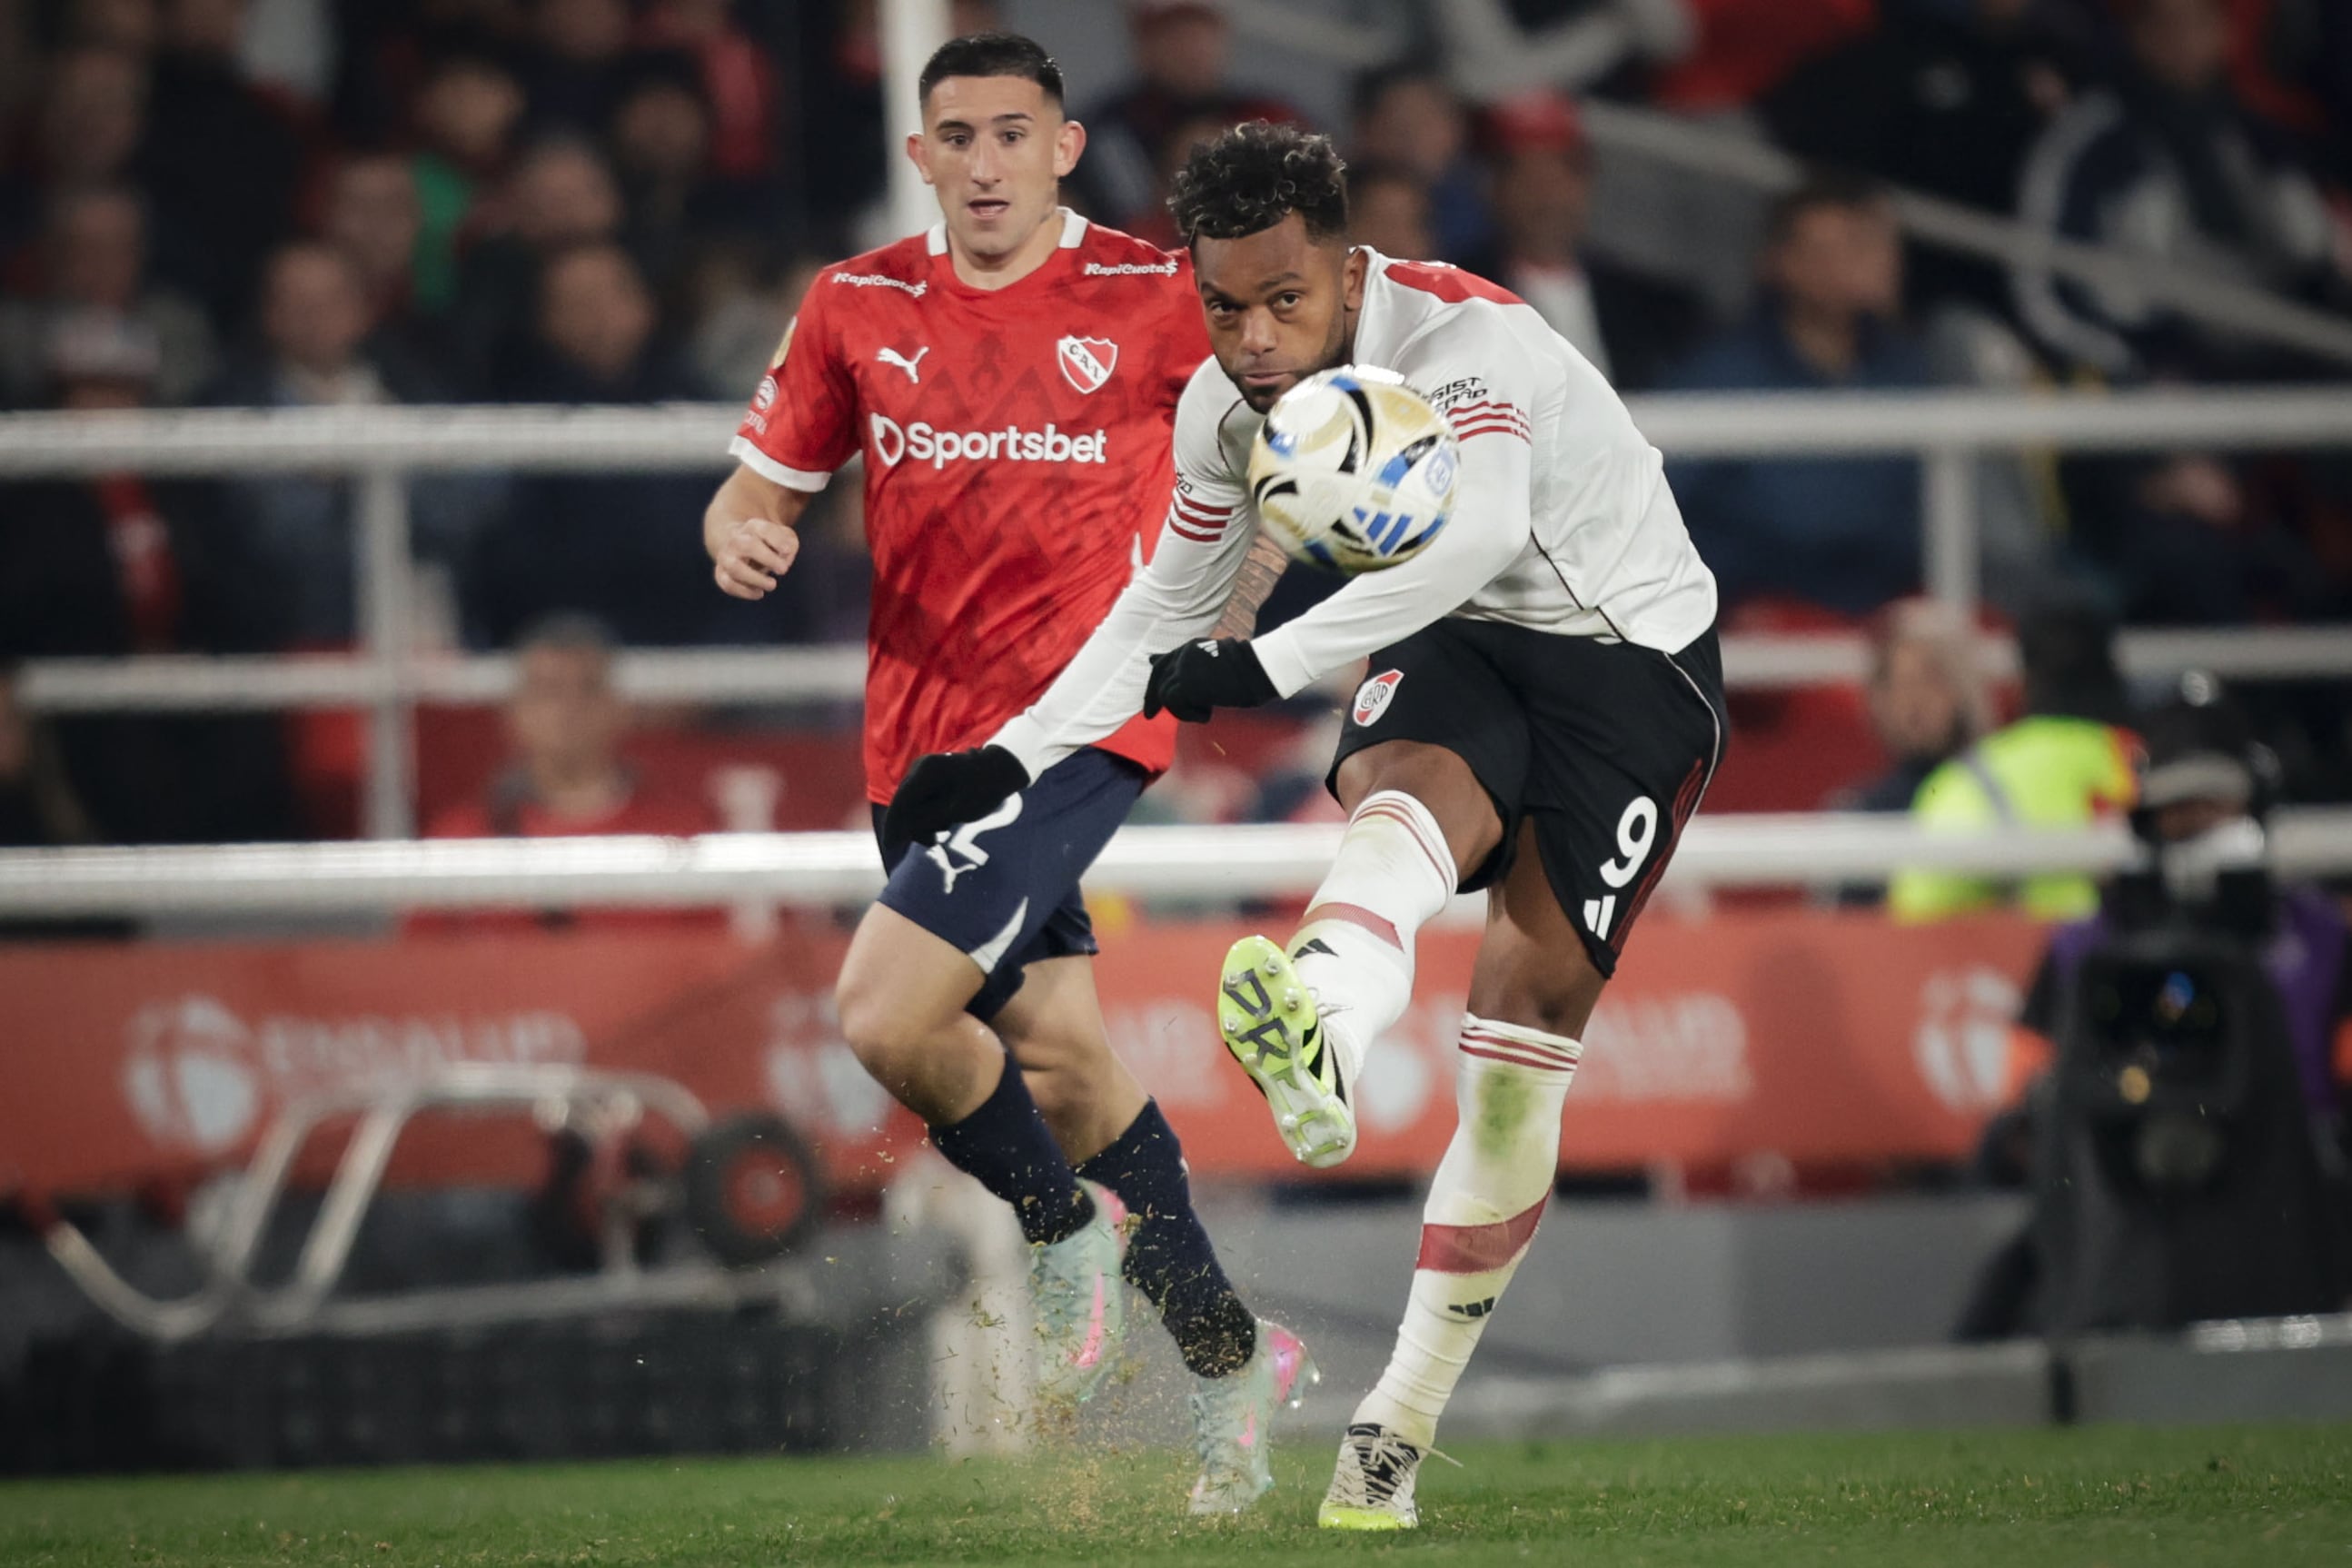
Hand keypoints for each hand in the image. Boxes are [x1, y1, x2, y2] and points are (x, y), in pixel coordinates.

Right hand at [712, 515, 799, 599]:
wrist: (739, 545)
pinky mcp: (721, 573)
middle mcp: (736, 540)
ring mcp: (726, 557)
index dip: (776, 539)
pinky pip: (727, 584)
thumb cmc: (768, 543)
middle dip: (767, 558)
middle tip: (783, 570)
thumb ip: (790, 545)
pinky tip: (759, 593)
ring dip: (755, 578)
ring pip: (735, 568)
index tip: (787, 551)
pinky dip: (744, 592)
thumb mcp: (784, 538)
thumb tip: (785, 558)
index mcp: (753, 527)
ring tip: (772, 585)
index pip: (763, 529)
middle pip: (747, 545)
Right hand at [882, 745, 1031, 851]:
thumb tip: (899, 830)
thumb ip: (925, 820)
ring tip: (946, 829)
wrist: (1000, 769)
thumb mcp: (955, 811)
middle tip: (934, 842)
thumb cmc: (983, 789)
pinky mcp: (928, 778)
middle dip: (913, 826)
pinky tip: (945, 822)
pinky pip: (920, 800)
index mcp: (925, 773)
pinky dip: (928, 814)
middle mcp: (918, 769)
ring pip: (910, 804)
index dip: (893, 826)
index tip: (891, 846)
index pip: (900, 803)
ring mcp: (922, 772)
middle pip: (903, 804)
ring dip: (923, 821)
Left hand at [1142, 638, 1276, 722]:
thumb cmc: (1246, 669)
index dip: (1154, 681)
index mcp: (1190, 648)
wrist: (1258, 668)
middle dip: (1152, 698)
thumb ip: (1194, 669)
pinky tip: (1207, 715)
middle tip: (1149, 715)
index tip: (1150, 697)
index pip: (1163, 663)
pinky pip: (1175, 705)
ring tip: (1203, 713)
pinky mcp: (1188, 683)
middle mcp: (1183, 655)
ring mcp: (1184, 668)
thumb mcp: (1214, 666)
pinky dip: (1189, 715)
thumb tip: (1180, 679)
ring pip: (1166, 694)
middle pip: (1158, 678)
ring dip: (1182, 710)